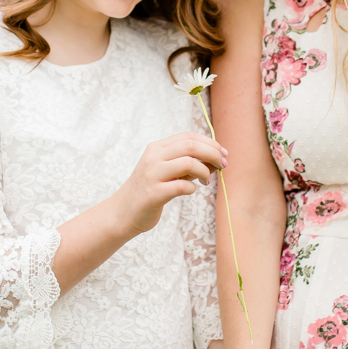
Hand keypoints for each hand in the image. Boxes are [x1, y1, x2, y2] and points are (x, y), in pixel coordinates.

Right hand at [110, 132, 225, 236]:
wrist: (124, 212)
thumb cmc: (151, 190)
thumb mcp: (168, 172)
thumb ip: (188, 164)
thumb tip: (216, 160)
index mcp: (157, 148)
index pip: (188, 136)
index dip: (210, 143)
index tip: (223, 153)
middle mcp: (153, 158)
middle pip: (191, 146)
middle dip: (212, 154)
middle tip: (222, 165)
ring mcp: (152, 175)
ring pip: (188, 163)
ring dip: (205, 171)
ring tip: (206, 181)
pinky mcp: (154, 193)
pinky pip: (182, 186)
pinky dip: (193, 188)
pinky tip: (191, 191)